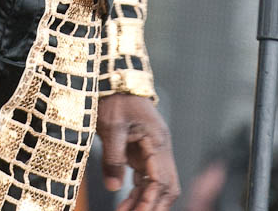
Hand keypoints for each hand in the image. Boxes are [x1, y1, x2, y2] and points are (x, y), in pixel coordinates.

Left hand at [96, 92, 179, 208]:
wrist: (116, 78)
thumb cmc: (116, 97)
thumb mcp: (111, 125)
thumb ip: (113, 157)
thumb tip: (113, 187)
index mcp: (157, 140)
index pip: (161, 180)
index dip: (150, 201)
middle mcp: (161, 147)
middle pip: (166, 186)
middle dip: (153, 206)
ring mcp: (154, 149)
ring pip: (156, 185)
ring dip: (143, 202)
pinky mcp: (144, 150)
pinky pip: (146, 178)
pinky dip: (138, 193)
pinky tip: (125, 204)